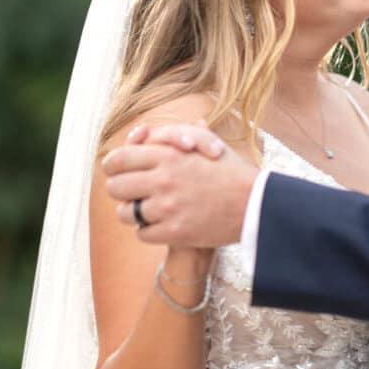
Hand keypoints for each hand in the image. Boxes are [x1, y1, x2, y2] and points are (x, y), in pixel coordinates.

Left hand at [101, 123, 254, 247]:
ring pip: (126, 214)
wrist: (255, 204)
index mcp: (167, 155)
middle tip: (133, 193)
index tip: (118, 172)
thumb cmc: (230, 171)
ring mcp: (167, 208)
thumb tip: (141, 134)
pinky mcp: (175, 232)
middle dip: (121, 191)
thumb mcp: (203, 142)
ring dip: (134, 213)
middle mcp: (163, 180)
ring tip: (149, 211)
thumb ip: (169, 135)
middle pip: (115, 188)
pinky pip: (142, 234)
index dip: (113, 167)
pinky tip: (164, 224)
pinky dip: (149, 231)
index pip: (117, 160)